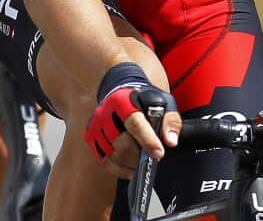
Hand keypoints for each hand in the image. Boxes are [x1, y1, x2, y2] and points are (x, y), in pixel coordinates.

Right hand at [84, 62, 180, 178]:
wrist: (122, 93)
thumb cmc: (144, 100)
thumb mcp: (163, 103)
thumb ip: (170, 121)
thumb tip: (170, 141)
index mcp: (122, 101)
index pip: (134, 124)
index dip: (147, 140)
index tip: (159, 153)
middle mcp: (105, 112)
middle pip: (122, 143)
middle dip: (139, 155)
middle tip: (153, 156)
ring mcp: (96, 125)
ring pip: (113, 154)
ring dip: (131, 163)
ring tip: (143, 160)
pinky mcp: (91, 137)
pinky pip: (104, 161)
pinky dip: (119, 169)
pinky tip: (131, 169)